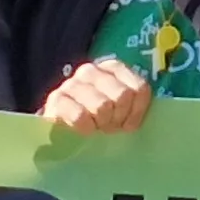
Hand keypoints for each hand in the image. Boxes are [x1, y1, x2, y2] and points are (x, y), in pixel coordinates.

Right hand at [38, 59, 154, 135]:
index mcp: (113, 68)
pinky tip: (83, 129)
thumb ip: (136, 104)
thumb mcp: (123, 110)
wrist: (62, 131)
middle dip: (118, 118)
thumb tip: (143, 116)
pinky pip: (81, 116)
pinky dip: (86, 128)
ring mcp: (72, 84)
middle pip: (122, 96)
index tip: (128, 124)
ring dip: (101, 124)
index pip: (139, 89)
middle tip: (109, 126)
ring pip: (102, 106)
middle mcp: (91, 71)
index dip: (137, 112)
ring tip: (96, 127)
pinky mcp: (56, 100)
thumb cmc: (99, 120)